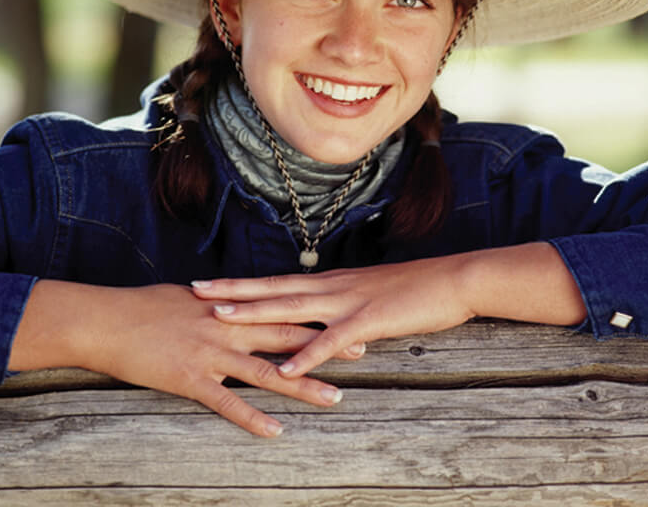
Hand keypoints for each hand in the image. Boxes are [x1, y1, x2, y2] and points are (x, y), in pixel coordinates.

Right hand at [11, 281, 354, 437]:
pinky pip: (228, 403)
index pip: (281, 308)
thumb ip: (221, 304)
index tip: (345, 316)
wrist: (108, 320)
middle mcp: (227, 326)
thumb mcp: (191, 299)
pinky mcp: (191, 379)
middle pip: (286, 336)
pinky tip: (276, 432)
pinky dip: (253, 419)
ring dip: (303, 387)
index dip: (315, 313)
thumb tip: (241, 303)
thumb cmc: (147, 307)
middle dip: (324, 344)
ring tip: (336, 397)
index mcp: (229, 305)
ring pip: (267, 372)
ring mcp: (211, 354)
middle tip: (360, 352)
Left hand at [192, 243, 585, 379]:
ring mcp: (348, 302)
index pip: (277, 281)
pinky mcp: (369, 322)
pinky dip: (306, 354)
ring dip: (256, 313)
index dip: (242, 282)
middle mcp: (331, 287)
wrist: (451, 280)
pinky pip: (331, 341)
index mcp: (330, 282)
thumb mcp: (368, 293)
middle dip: (233, 290)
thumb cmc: (411, 289)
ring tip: (221, 318)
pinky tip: (285, 368)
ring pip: (292, 308)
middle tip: (196, 290)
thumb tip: (318, 313)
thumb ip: (340, 303)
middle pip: (273, 288)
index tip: (210, 283)